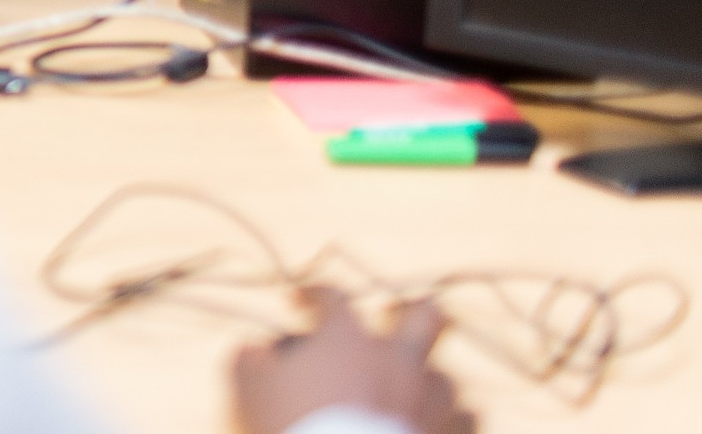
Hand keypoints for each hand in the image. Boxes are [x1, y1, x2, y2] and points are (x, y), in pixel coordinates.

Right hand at [231, 288, 474, 433]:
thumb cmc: (295, 433)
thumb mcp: (249, 392)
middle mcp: (399, 360)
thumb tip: (252, 350)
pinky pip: (467, 421)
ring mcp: (433, 400)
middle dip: (415, 313)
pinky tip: (440, 428)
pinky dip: (451, 421)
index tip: (298, 303)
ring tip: (413, 393)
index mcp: (349, 340)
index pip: (333, 296)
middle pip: (424, 317)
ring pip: (445, 377)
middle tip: (400, 319)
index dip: (313, 294)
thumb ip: (247, 361)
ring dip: (427, 381)